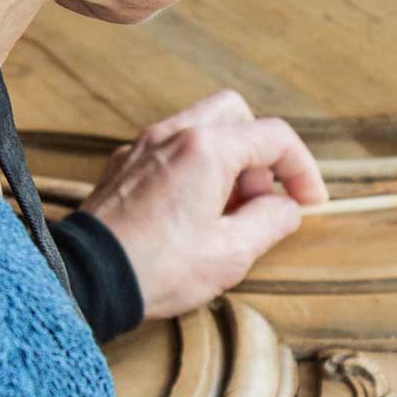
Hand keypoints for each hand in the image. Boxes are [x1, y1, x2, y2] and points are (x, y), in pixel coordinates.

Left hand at [76, 91, 326, 321]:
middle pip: (236, 114)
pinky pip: (171, 149)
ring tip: (225, 213)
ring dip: (227, 160)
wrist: (87, 282)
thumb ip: (270, 222)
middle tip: (259, 199)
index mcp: (205, 148)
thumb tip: (286, 208)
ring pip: (201, 127)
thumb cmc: (157, 269)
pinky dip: (194, 168)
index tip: (309, 202)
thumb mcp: (231, 253)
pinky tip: (191, 212)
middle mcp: (172, 134)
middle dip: (260, 152)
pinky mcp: (122, 165)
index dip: (302, 169)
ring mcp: (142, 146)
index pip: (274, 136)